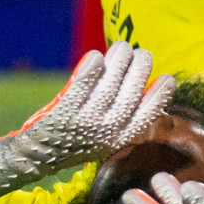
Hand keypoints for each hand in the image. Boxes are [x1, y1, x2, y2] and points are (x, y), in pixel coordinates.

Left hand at [0, 42, 174, 203]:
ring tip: (122, 48)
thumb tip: (144, 85)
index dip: (160, 96)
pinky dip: (91, 70)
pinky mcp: (64, 113)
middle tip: (141, 53)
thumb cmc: (74, 140)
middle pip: (130, 95)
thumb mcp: (105, 137)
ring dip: (119, 62)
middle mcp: (105, 132)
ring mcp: (85, 122)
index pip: (147, 115)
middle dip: (140, 69)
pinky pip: (81, 88)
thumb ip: (123, 117)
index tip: (166, 78)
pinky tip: (96, 56)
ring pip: (109, 87)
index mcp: (120, 139)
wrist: (37, 155)